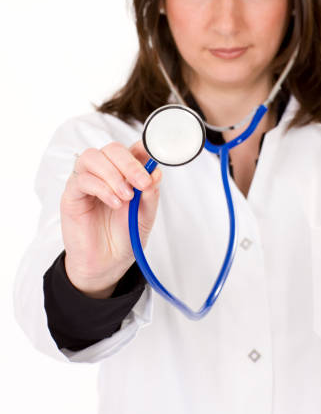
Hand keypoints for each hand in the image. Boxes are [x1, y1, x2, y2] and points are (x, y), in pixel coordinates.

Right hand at [60, 140, 161, 297]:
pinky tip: (114, 203)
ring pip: (93, 157)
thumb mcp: (146, 216)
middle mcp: (105, 173)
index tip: (153, 158)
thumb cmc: (125, 237)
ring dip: (113, 174)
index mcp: (125, 173)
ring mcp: (87, 181)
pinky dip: (101, 188)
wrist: (107, 264)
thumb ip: (151, 194)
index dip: (142, 148)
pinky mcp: (72, 195)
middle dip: (130, 163)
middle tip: (142, 182)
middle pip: (112, 149)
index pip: (131, 149)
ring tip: (126, 196)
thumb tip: (156, 172)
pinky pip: (82, 179)